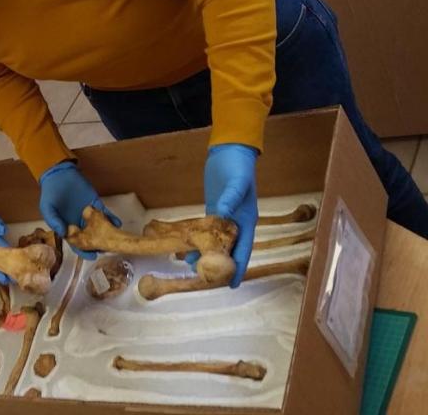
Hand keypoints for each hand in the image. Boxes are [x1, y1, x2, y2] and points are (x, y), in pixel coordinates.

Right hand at [38, 161, 120, 259]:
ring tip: (115, 240)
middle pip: (91, 238)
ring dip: (107, 234)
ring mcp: (88, 214)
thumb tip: (64, 234)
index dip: (84, 251)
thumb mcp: (47, 208)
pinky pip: (104, 213)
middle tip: (107, 249)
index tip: (92, 256)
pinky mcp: (95, 204)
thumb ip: (54, 221)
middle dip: (99, 245)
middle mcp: (79, 223)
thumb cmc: (50, 193)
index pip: (76, 243)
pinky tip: (116, 224)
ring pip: (99, 227)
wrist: (59, 175)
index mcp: (67, 227)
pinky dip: (111, 218)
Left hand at [201, 143, 258, 287]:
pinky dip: (199, 239)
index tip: (232, 283)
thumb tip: (221, 215)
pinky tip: (188, 247)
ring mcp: (224, 216)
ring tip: (192, 266)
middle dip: (220, 265)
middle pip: (229, 249)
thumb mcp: (236, 182)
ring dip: (206, 253)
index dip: (238, 266)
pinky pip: (206, 229)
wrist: (230, 152)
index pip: (244, 249)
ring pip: (215, 241)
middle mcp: (237, 221)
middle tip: (206, 279)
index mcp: (247, 219)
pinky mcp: (213, 208)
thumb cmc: (238, 167)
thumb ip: (229, 199)